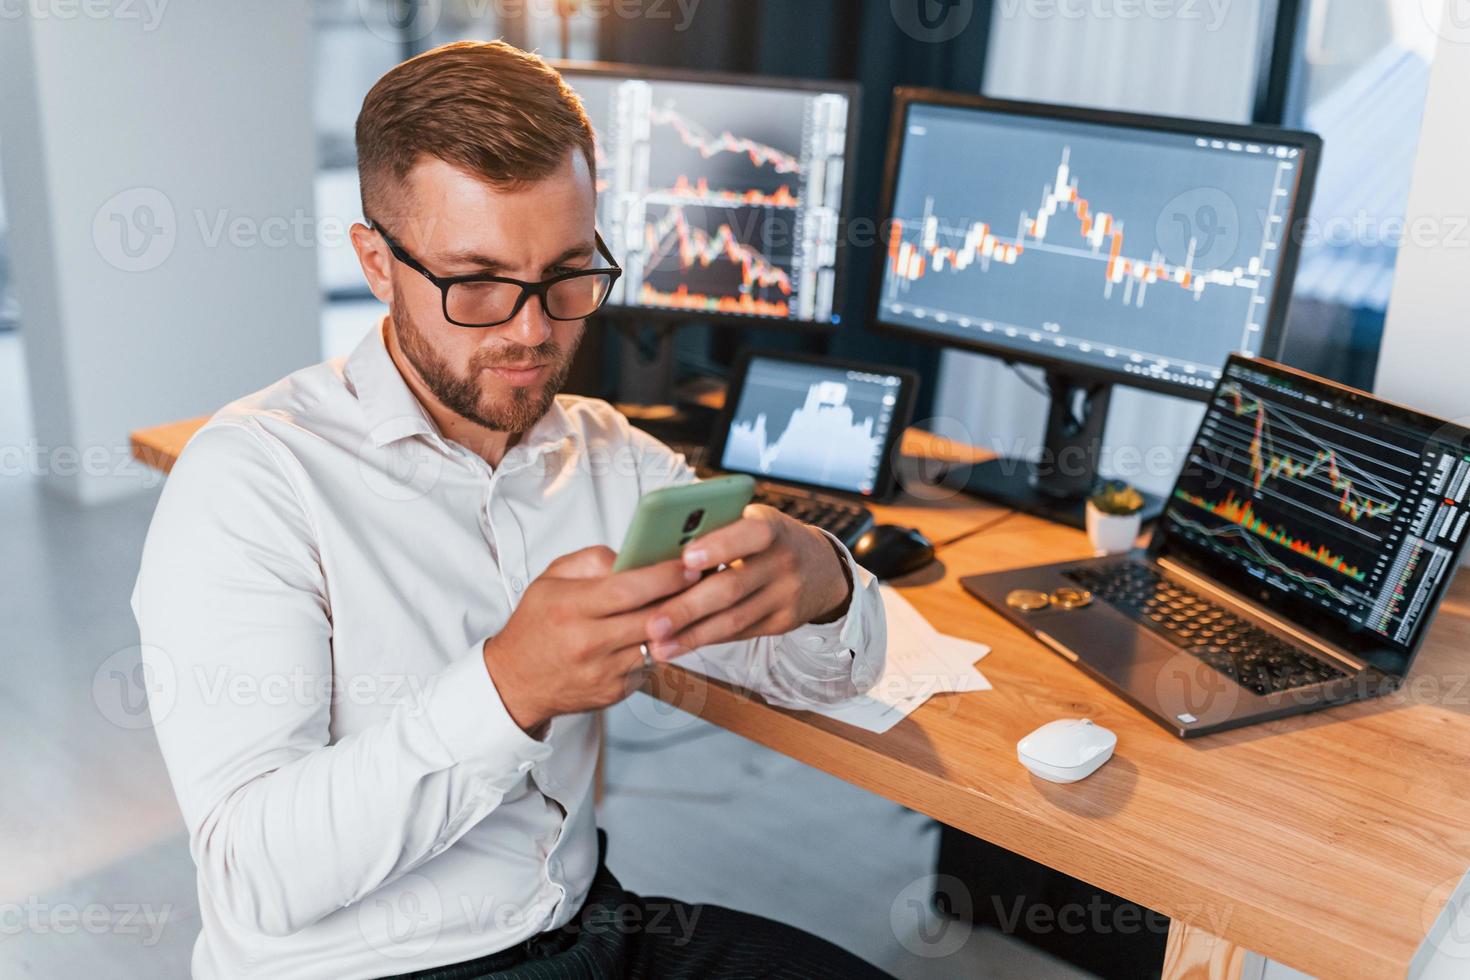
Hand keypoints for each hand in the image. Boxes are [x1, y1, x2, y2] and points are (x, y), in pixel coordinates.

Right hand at [482, 547, 698, 733]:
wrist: (516, 682)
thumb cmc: (537, 624)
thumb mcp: (551, 580)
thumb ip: (593, 561)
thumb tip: (635, 556)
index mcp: (570, 607)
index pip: (628, 589)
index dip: (664, 576)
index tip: (688, 564)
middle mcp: (587, 643)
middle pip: (651, 618)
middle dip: (684, 597)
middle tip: (707, 580)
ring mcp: (604, 672)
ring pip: (658, 643)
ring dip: (679, 624)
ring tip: (694, 603)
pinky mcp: (616, 692)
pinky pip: (650, 664)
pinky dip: (661, 646)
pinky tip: (668, 631)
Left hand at [641, 505, 851, 660]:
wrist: (821, 567)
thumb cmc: (765, 539)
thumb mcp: (751, 520)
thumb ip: (715, 524)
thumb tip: (661, 534)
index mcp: (772, 527)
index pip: (751, 534)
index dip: (719, 546)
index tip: (685, 558)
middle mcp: (784, 561)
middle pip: (732, 587)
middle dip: (688, 607)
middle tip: (652, 623)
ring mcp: (787, 595)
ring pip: (734, 619)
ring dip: (692, 634)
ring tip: (657, 644)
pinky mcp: (783, 622)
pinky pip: (740, 634)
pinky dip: (707, 640)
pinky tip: (678, 646)